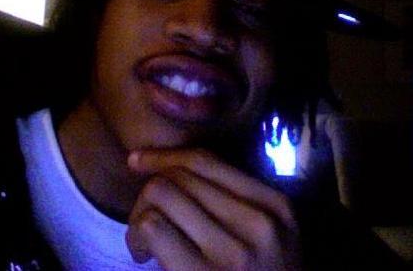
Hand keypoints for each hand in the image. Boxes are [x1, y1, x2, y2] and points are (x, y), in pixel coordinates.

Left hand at [126, 148, 303, 269]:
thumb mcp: (265, 237)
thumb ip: (233, 202)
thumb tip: (170, 168)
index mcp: (276, 207)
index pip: (207, 161)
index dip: (165, 156)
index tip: (138, 161)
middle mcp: (260, 224)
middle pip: (180, 176)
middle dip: (150, 191)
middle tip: (145, 222)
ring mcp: (235, 254)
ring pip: (163, 193)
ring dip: (140, 213)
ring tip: (144, 242)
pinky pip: (153, 226)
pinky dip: (136, 236)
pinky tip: (143, 257)